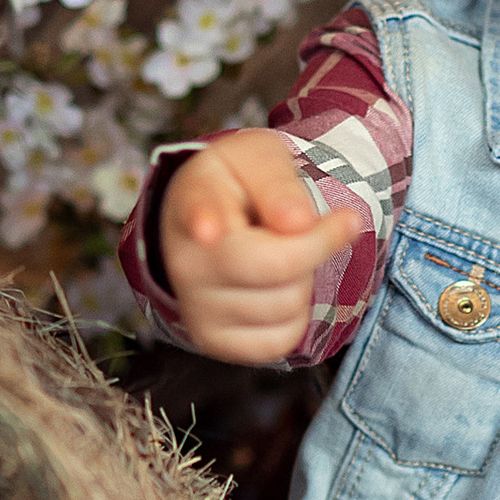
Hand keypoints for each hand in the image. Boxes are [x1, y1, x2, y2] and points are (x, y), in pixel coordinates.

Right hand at [160, 129, 365, 362]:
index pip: (203, 212)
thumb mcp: (259, 157)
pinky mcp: (214, 341)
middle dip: (314, 245)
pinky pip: (282, 339)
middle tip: (307, 225)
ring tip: (277, 254)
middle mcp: (185, 261)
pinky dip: (296, 316)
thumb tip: (299, 223)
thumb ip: (278, 182)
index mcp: (194, 202)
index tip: (209, 230)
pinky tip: (274, 288)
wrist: (209, 222)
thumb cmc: (238, 185)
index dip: (206, 220)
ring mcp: (196, 308)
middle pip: (275, 265)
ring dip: (303, 279)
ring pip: (287, 304)